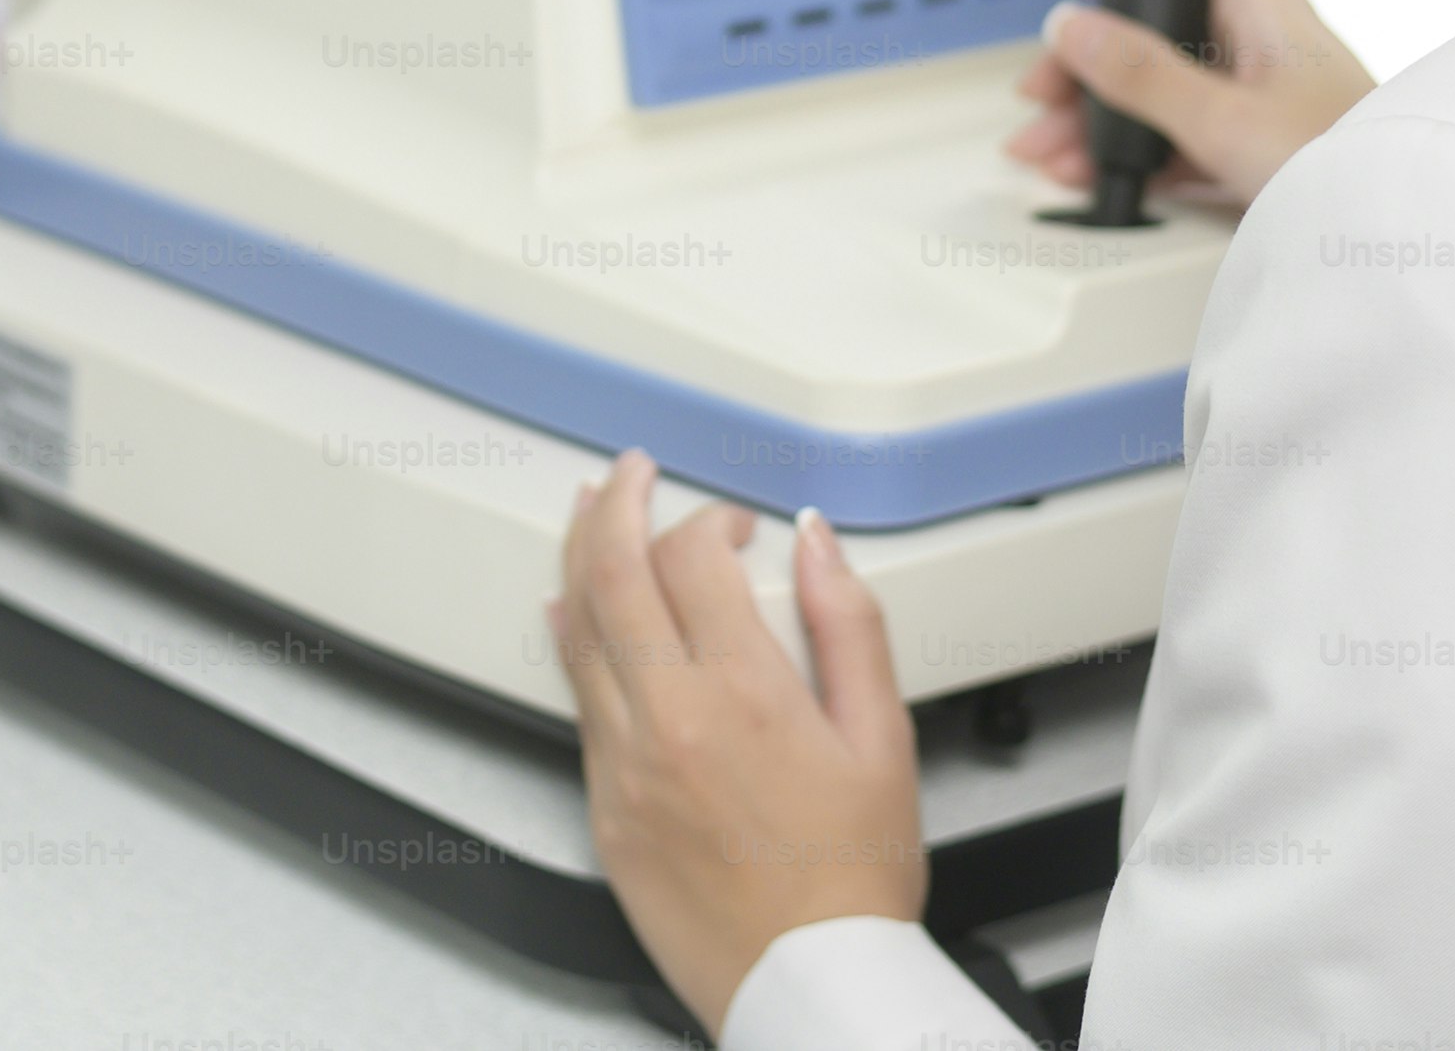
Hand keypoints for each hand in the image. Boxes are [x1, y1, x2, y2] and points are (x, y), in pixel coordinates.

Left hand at [551, 452, 923, 1037]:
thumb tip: (817, 541)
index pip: (691, 555)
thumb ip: (849, 623)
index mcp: (743, 693)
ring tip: (587, 511)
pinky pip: (574, 697)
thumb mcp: (883, 738)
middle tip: (628, 471)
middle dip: (616, 501)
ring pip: (575, 627)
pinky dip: (570, 636)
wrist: (806, 982)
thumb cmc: (851, 875)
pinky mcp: (603, 804)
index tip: (733, 524)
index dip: (708, 517)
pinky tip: (573, 609)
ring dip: (577, 553)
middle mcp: (669, 719)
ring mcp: (624, 763)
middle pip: (611, 571)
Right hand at [1007, 0, 1374, 214]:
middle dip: (1089, 58)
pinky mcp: (1260, 142)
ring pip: (1162, 82)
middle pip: (1157, 20)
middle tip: (1045, 97)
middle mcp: (1263, 38)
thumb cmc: (1346, 168)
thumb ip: (1141, 75)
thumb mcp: (1222, 119)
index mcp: (1264, 5)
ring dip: (1100, 113)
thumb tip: (1072, 29)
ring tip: (1052, 155)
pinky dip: (1136, 149)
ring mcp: (1261, 91)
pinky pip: (1181, 130)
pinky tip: (1100, 178)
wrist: (1403, 237)